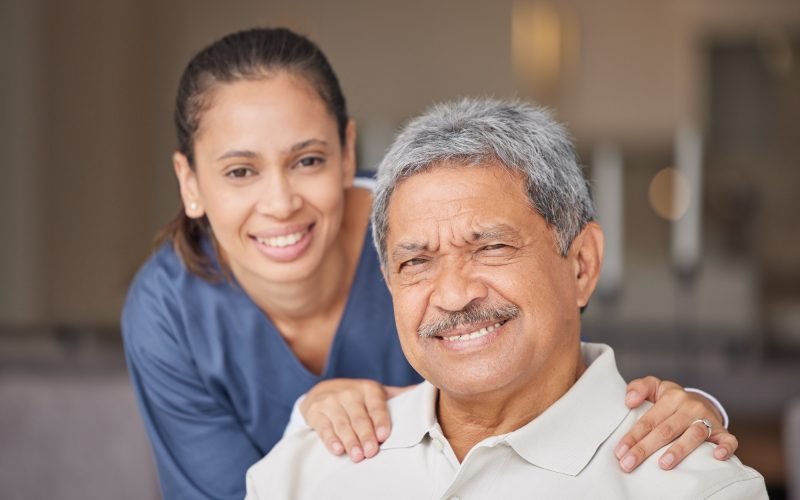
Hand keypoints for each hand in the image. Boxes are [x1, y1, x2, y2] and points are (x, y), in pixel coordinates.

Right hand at [299, 378, 413, 462]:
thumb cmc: (356, 397)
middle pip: (359, 417)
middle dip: (365, 435)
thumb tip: (426, 393)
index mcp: (368, 389)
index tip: (384, 435)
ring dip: (350, 441)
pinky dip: (330, 439)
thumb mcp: (375, 393)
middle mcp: (349, 393)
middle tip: (371, 452)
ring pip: (342, 423)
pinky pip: (324, 427)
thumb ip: (397, 396)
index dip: (380, 420)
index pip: (376, 405)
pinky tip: (337, 449)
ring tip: (357, 456)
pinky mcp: (316, 412)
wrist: (321, 391)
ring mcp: (331, 402)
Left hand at [614, 376, 737, 471]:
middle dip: (645, 448)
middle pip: (666, 430)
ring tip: (663, 464)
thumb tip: (629, 401)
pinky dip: (724, 448)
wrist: (702, 402)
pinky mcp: (722, 432)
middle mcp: (690, 406)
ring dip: (678, 450)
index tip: (620, 452)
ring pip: (694, 435)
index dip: (633, 436)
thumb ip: (638, 388)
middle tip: (629, 464)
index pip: (649, 419)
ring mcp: (707, 419)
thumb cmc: (670, 400)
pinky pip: (728, 440)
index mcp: (671, 396)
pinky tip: (716, 457)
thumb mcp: (654, 388)